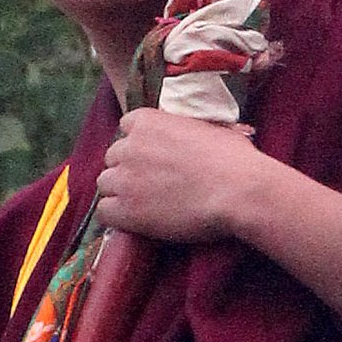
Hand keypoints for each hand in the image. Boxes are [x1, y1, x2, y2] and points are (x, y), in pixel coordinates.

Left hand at [92, 104, 265, 251]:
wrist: (237, 190)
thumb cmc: (233, 158)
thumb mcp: (208, 128)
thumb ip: (183, 128)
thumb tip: (188, 134)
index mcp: (147, 121)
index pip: (126, 128)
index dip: (138, 144)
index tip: (151, 156)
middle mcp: (129, 146)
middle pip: (113, 157)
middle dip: (128, 169)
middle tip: (151, 183)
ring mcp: (124, 178)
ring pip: (105, 184)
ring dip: (120, 192)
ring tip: (144, 204)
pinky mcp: (125, 209)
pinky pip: (104, 212)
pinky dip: (117, 217)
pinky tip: (136, 220)